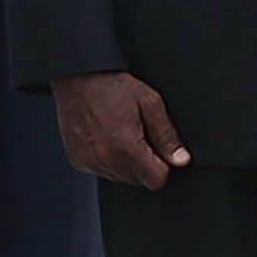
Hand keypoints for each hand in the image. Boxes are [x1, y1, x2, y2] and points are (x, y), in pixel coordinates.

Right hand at [53, 71, 187, 190]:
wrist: (76, 76)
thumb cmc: (110, 84)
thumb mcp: (149, 101)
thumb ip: (166, 135)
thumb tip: (180, 159)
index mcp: (125, 147)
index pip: (156, 180)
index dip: (163, 166)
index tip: (159, 150)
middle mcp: (105, 159)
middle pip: (138, 180)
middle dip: (144, 163)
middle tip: (138, 134)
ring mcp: (89, 162)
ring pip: (120, 177)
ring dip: (125, 162)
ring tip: (120, 133)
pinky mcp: (78, 161)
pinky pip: (102, 171)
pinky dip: (108, 159)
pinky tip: (106, 137)